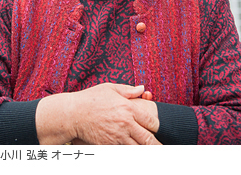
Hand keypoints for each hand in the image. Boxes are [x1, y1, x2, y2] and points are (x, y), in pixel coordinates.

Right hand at [36, 83, 160, 144]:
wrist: (73, 114)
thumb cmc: (91, 98)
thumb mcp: (111, 88)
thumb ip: (129, 90)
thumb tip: (143, 89)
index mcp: (129, 109)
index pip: (151, 122)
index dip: (156, 126)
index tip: (156, 128)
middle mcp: (125, 124)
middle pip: (148, 139)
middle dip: (157, 145)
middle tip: (163, 149)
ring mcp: (117, 137)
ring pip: (138, 150)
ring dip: (146, 152)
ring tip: (152, 154)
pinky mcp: (108, 146)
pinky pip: (124, 154)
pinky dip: (131, 155)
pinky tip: (134, 154)